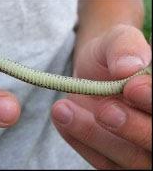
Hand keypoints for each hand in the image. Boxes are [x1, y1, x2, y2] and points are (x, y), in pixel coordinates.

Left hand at [51, 25, 151, 168]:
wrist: (92, 72)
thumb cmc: (110, 56)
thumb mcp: (117, 40)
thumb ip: (126, 47)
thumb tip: (130, 67)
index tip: (132, 86)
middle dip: (131, 127)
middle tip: (104, 110)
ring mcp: (136, 149)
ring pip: (128, 159)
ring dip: (95, 136)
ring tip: (63, 110)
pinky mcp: (112, 158)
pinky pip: (101, 162)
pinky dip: (80, 142)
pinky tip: (61, 119)